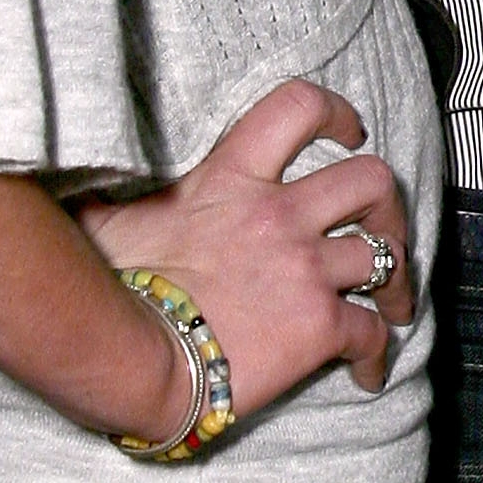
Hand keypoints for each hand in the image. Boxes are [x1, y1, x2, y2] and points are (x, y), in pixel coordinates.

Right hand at [78, 79, 413, 417]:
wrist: (131, 356)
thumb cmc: (111, 286)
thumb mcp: (111, 215)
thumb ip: (122, 190)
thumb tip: (86, 176)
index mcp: (232, 176)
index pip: (297, 109)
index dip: (336, 114)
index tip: (351, 133)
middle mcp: (279, 213)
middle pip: (370, 181)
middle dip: (389, 207)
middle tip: (385, 230)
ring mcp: (305, 268)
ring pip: (386, 256)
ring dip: (396, 281)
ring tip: (393, 305)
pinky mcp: (318, 326)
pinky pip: (372, 335)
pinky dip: (377, 354)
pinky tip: (367, 373)